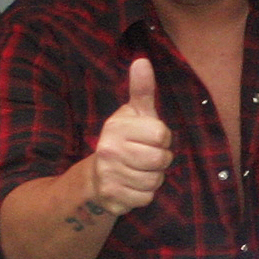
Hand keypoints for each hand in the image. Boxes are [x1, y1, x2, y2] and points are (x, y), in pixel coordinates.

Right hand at [89, 58, 175, 215]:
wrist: (96, 176)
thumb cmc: (124, 140)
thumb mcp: (134, 114)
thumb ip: (141, 90)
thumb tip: (142, 61)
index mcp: (116, 127)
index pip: (162, 135)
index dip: (162, 138)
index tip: (149, 138)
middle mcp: (108, 150)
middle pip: (161, 160)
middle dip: (160, 160)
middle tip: (146, 157)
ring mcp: (109, 175)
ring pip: (156, 180)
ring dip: (153, 178)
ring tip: (139, 170)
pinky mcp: (112, 197)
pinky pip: (147, 197)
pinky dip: (145, 194)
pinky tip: (132, 185)